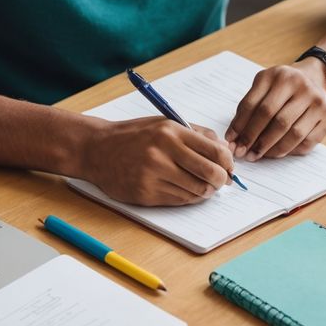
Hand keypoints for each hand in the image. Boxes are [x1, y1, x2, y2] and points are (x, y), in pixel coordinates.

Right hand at [81, 117, 234, 205]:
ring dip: (205, 192)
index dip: (228, 163)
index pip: (215, 151)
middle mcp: (163, 152)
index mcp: (172, 132)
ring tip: (202, 186)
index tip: (229, 167)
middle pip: (210, 174)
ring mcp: (153, 174)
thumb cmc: (133, 136)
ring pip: (196, 191)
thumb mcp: (164, 125)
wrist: (96, 149)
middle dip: (221, 181)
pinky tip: (185, 190)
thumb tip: (225, 151)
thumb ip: (195, 135)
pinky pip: (179, 200)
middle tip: (220, 182)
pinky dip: (188, 198)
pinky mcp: (145, 193)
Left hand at [226, 61, 325, 161]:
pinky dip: (288, 150)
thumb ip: (249, 108)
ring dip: (270, 148)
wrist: (317, 77)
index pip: (254, 104)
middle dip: (253, 138)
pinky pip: (305, 141)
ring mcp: (316, 101)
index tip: (231, 141)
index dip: (240, 125)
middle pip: (272, 117)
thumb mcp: (265, 86)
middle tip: (242, 152)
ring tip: (257, 154)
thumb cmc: (284, 86)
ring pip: (291, 132)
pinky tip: (275, 152)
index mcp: (278, 75)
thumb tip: (234, 138)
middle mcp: (300, 85)